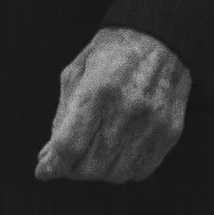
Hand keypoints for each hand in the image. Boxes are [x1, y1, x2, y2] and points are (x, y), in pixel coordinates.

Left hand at [37, 28, 190, 185]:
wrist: (160, 40)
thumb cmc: (114, 53)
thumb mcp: (77, 72)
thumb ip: (61, 116)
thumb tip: (48, 156)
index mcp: (98, 90)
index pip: (69, 145)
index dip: (53, 165)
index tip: (44, 171)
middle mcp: (127, 110)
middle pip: (91, 166)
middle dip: (72, 169)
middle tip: (68, 159)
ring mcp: (152, 124)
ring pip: (115, 174)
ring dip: (97, 171)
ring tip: (92, 153)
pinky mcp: (169, 132)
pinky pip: (140, 171)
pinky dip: (123, 169)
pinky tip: (116, 152)